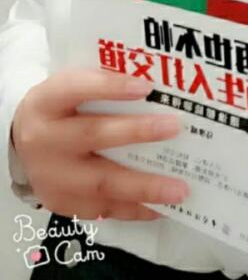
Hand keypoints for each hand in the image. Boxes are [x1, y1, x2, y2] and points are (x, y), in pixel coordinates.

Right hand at [11, 68, 189, 220]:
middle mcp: (45, 139)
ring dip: (144, 186)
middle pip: (93, 135)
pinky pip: (101, 209)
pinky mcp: (60, 202)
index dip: (110, 87)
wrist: (23, 142)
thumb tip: (156, 87)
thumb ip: (102, 83)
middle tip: (174, 128)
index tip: (146, 86)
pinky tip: (161, 207)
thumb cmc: (61, 109)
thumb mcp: (70, 87)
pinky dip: (134, 209)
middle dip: (137, 132)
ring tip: (178, 189)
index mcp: (47, 101)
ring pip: (100, 182)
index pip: (77, 88)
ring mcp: (52, 176)